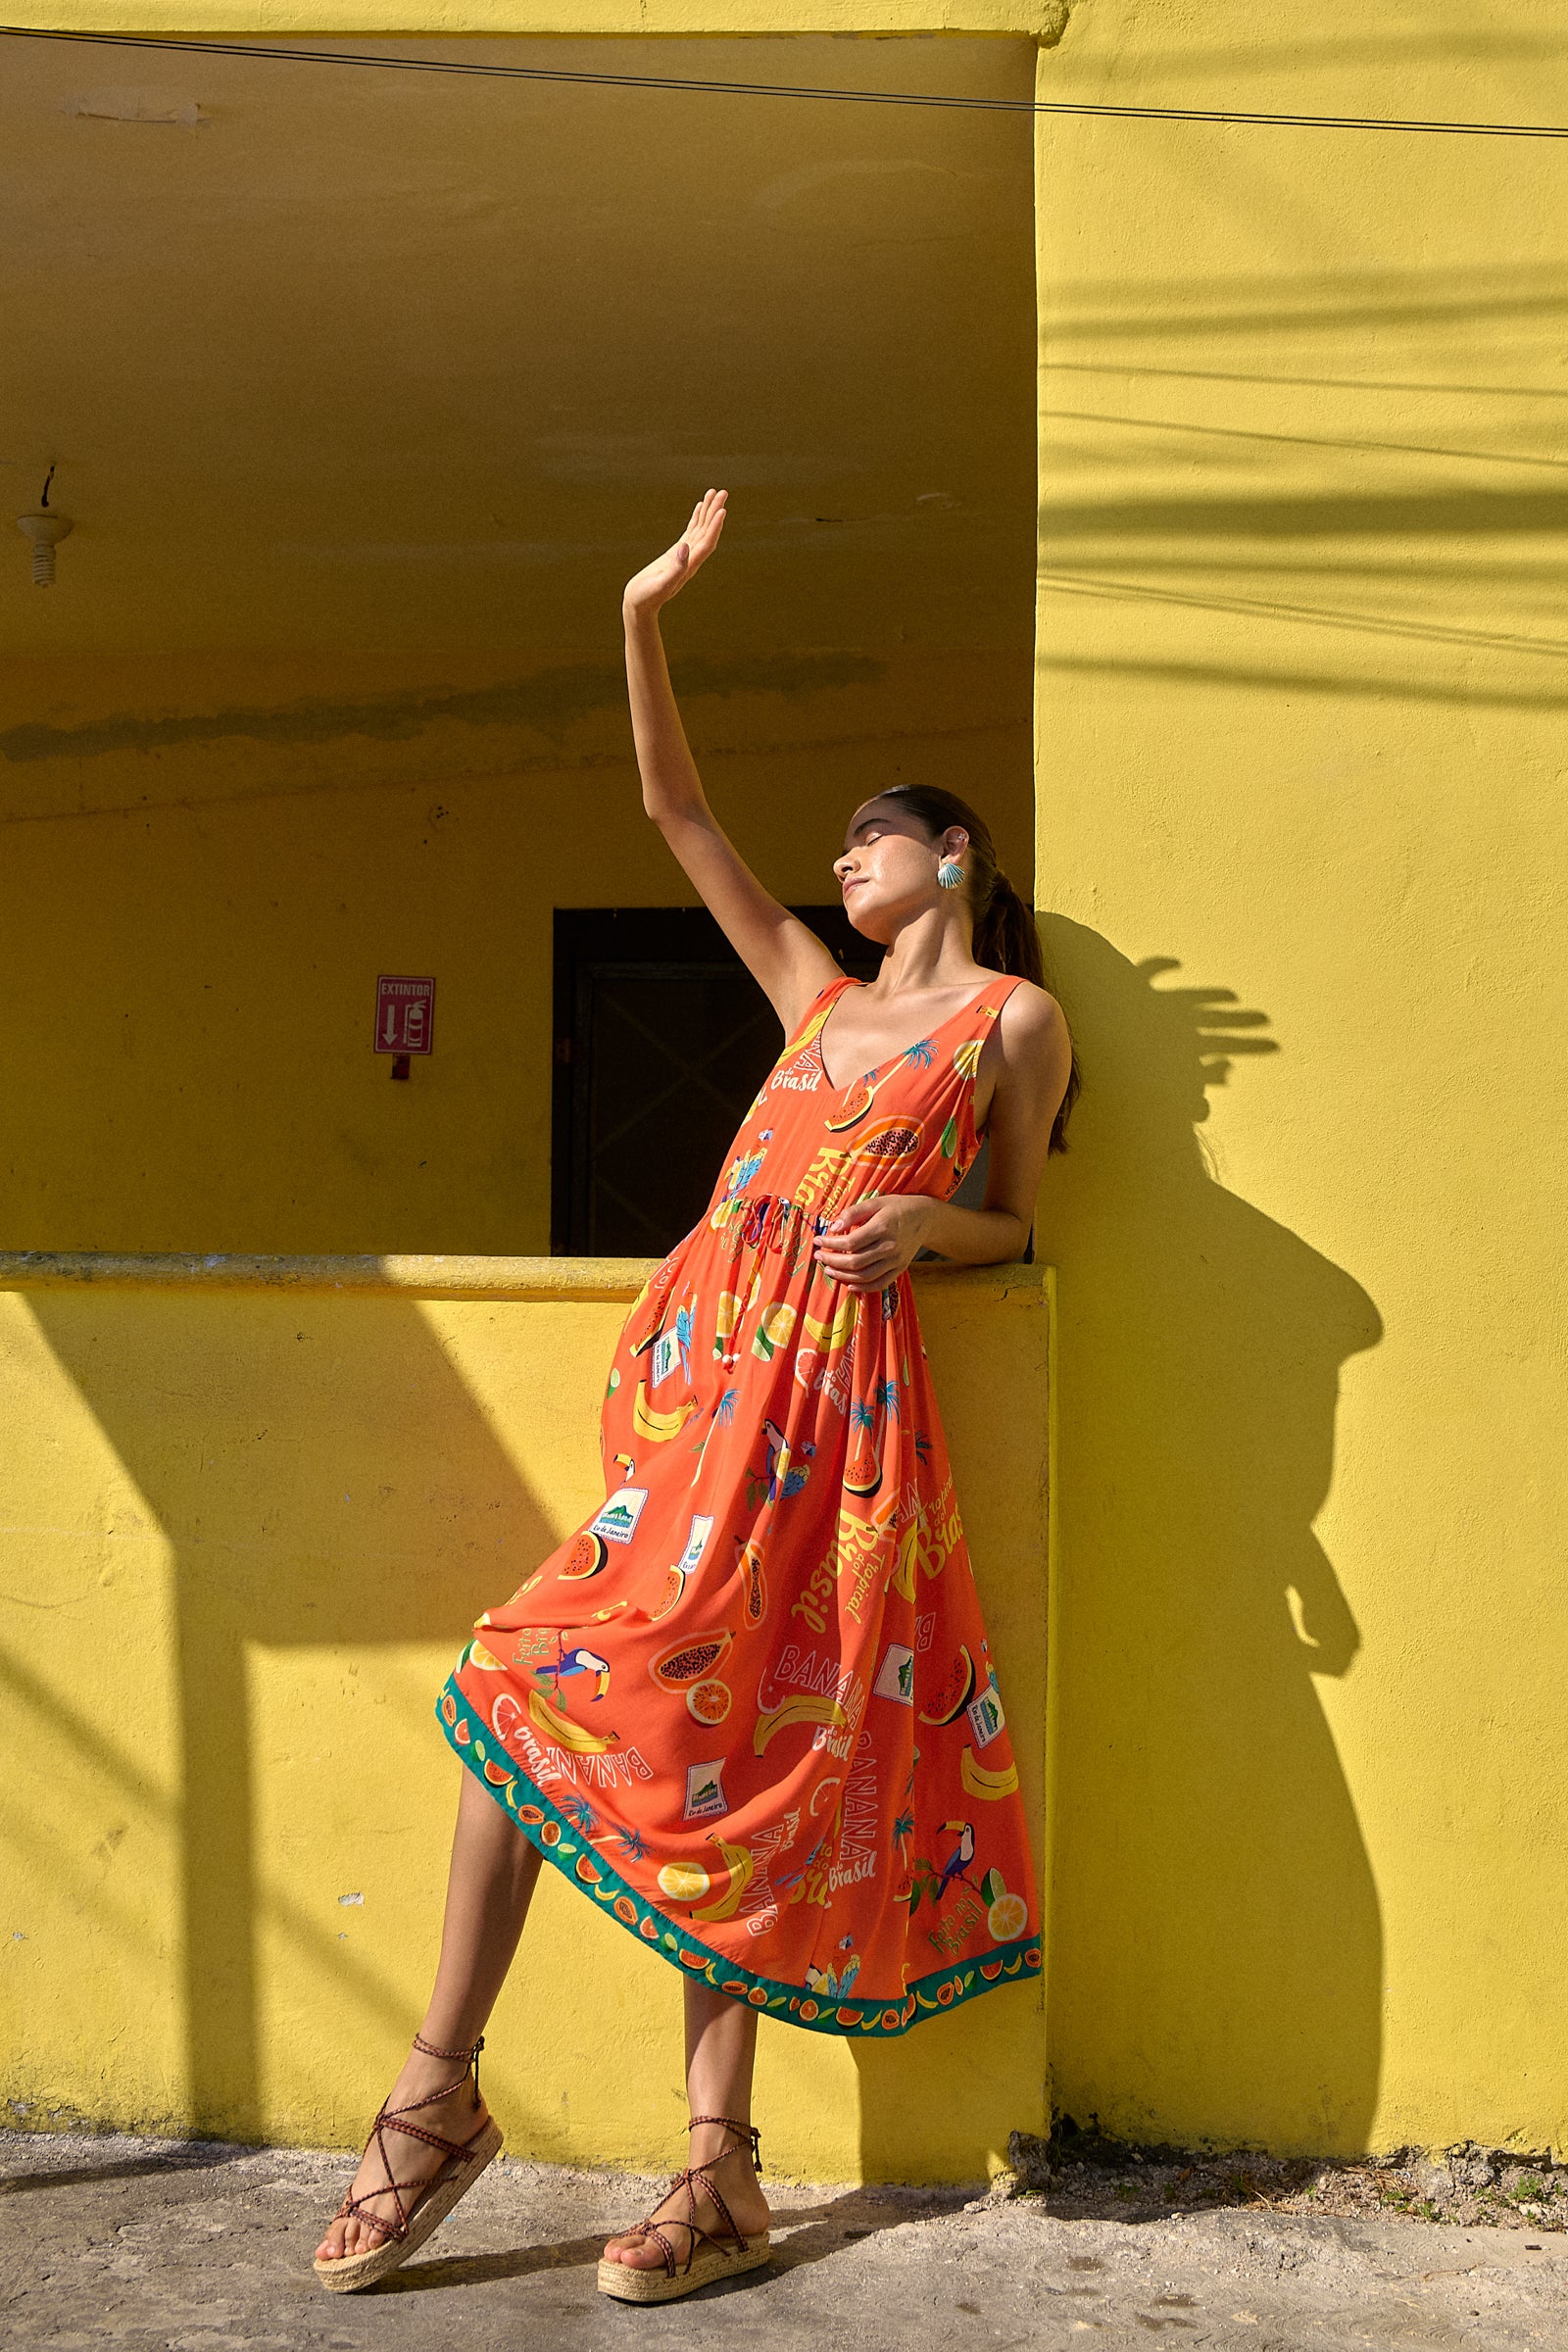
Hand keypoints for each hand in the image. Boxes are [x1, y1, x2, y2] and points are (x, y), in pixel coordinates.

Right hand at [623, 488, 727, 617]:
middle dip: (715, 512)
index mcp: (689, 566)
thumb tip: (685, 547)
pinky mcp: (676, 553)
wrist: (640, 604)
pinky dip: (696, 519)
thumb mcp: (660, 584)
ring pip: (700, 529)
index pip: (706, 543)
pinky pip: (690, 531)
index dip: (715, 527)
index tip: (722, 510)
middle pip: (707, 532)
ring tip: (714, 493)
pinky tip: (700, 507)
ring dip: (708, 511)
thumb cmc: (647, 597)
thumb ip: (675, 568)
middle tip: (723, 492)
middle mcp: (691, 559)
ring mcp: (685, 555)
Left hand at [812, 1195, 936, 1290]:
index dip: (831, 1244)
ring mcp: (896, 1260)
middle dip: (832, 1261)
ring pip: (865, 1276)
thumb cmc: (897, 1207)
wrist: (925, 1217)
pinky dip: (863, 1288)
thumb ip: (853, 1213)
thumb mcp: (875, 1202)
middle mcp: (890, 1247)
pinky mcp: (900, 1269)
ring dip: (843, 1276)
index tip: (818, 1240)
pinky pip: (880, 1284)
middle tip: (819, 1257)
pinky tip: (849, 1285)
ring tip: (829, 1270)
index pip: (850, 1242)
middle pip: (855, 1262)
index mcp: (882, 1228)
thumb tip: (833, 1227)